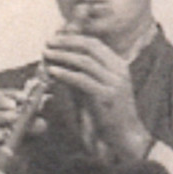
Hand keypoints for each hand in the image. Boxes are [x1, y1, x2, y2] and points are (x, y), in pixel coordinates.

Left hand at [43, 32, 154, 163]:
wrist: (126, 135)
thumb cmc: (108, 113)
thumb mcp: (96, 86)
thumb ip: (82, 72)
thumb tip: (59, 58)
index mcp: (118, 65)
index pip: (94, 43)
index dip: (72, 38)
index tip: (54, 38)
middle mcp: (119, 70)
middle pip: (89, 47)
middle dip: (66, 43)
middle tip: (48, 43)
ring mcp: (115, 83)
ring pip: (85, 61)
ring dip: (62, 55)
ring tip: (46, 55)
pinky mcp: (107, 96)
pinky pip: (82, 80)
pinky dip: (65, 74)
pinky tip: (52, 72)